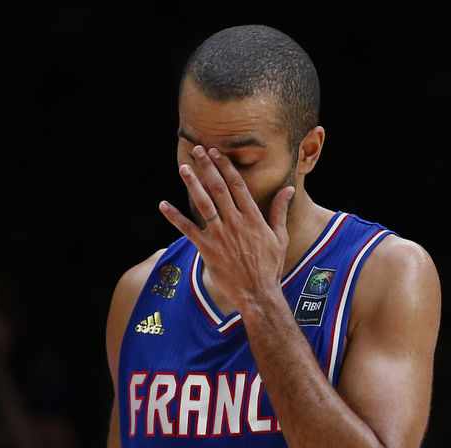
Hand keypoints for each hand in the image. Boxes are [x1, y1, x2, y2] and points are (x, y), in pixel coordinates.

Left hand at [159, 145, 294, 311]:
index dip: (225, 167)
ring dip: (192, 184)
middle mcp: (236, 223)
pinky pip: (188, 230)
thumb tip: (287, 188)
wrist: (258, 294)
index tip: (216, 153)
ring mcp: (220, 236)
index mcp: (253, 218)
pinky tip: (163, 205)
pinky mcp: (207, 250)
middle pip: (219, 188)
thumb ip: (279, 211)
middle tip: (197, 150)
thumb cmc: (270, 267)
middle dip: (207, 167)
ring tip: (183, 168)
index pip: (237, 185)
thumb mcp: (280, 237)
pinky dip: (174, 217)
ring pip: (204, 204)